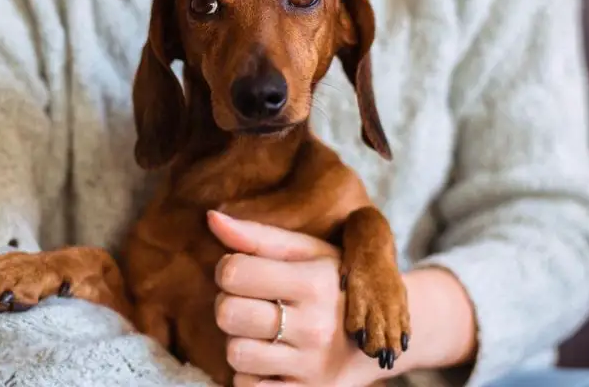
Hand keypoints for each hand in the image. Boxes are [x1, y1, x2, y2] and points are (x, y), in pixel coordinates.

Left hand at [207, 211, 378, 386]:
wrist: (377, 340)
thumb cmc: (332, 285)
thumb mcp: (306, 252)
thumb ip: (257, 237)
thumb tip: (212, 218)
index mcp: (315, 282)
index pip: (235, 272)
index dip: (228, 269)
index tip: (243, 272)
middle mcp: (316, 326)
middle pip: (229, 314)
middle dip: (229, 305)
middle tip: (249, 302)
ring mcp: (312, 366)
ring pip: (236, 353)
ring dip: (240, 341)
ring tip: (262, 332)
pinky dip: (251, 375)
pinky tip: (269, 359)